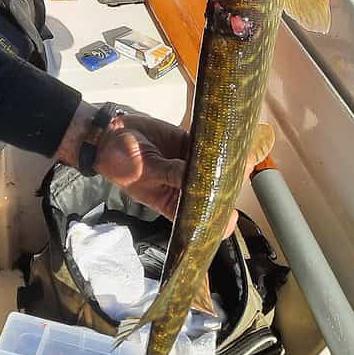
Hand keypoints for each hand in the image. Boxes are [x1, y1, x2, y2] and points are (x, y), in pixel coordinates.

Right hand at [95, 112, 251, 236]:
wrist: (110, 134)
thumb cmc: (120, 162)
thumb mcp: (145, 172)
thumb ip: (172, 173)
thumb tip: (199, 176)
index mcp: (173, 203)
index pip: (199, 219)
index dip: (216, 220)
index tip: (230, 215)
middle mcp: (184, 187)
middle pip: (213, 191)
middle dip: (229, 185)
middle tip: (241, 175)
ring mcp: (189, 165)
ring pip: (215, 167)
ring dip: (229, 162)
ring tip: (243, 156)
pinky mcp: (189, 144)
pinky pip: (208, 146)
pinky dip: (220, 143)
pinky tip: (232, 140)